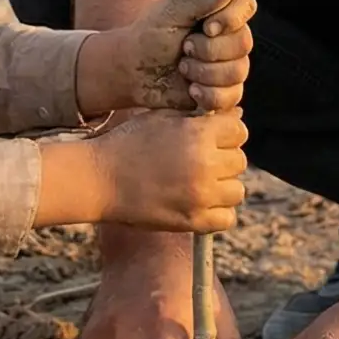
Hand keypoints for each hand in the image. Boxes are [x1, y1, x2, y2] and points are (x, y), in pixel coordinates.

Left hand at [79, 0, 255, 113]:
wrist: (134, 71)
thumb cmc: (151, 35)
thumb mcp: (172, 11)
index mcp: (220, 11)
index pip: (246, 5)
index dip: (233, 18)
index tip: (208, 27)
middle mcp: (230, 37)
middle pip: (244, 43)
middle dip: (209, 49)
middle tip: (184, 48)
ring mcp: (229, 66)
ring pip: (238, 72)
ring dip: (204, 72)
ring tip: (182, 68)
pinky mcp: (224, 93)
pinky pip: (232, 96)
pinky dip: (208, 94)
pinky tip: (190, 89)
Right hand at [91, 108, 247, 233]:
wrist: (99, 179)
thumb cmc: (128, 143)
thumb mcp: (161, 118)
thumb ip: (199, 118)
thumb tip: (237, 117)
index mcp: (198, 134)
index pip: (239, 131)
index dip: (226, 133)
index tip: (212, 138)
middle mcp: (204, 164)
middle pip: (239, 161)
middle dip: (223, 159)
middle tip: (200, 162)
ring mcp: (200, 195)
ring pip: (236, 190)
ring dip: (222, 186)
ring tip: (199, 183)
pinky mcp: (193, 221)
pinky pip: (227, 218)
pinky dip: (218, 212)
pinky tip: (199, 202)